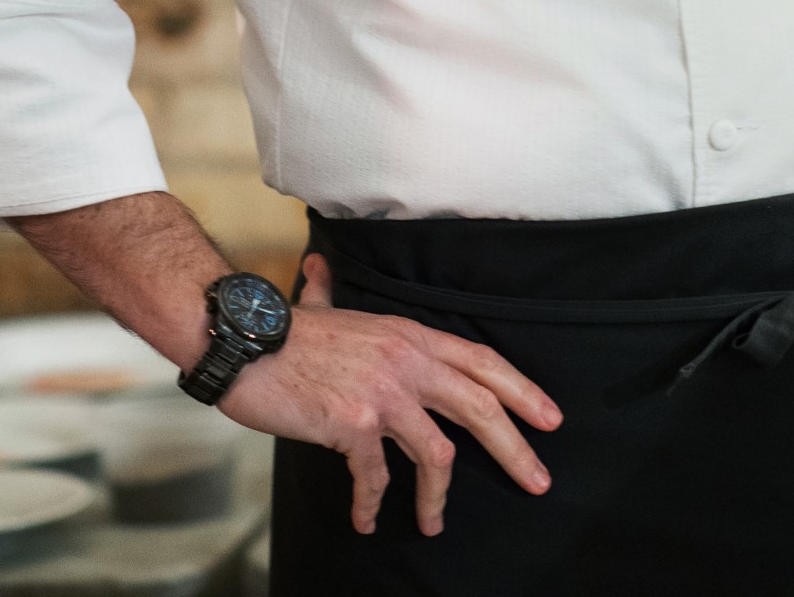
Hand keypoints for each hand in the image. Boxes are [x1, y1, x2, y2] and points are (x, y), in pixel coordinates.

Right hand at [220, 252, 561, 537]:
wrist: (244, 342)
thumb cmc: (283, 330)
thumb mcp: (323, 305)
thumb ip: (330, 292)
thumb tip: (320, 270)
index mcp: (408, 333)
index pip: (481, 361)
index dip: (521, 390)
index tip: (549, 418)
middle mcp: (405, 360)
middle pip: (480, 406)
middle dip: (514, 448)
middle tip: (538, 481)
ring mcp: (382, 392)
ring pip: (436, 452)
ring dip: (438, 497)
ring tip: (434, 523)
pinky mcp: (352, 424)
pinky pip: (376, 476)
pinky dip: (373, 503)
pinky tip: (367, 519)